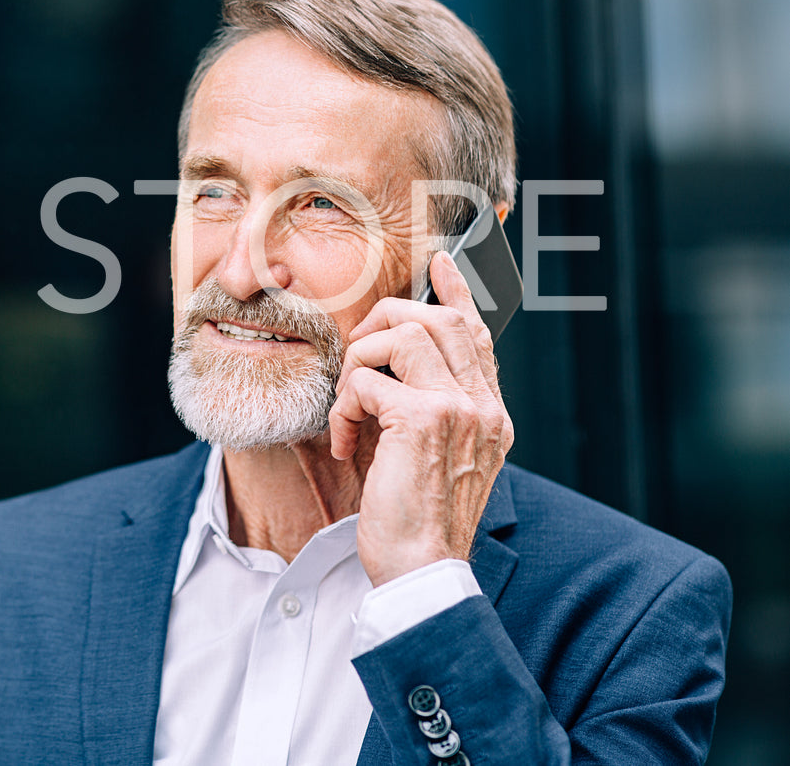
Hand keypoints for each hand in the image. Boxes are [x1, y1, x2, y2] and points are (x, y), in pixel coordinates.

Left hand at [329, 251, 513, 586]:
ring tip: (348, 407)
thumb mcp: (431, 457)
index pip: (478, 334)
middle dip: (385, 320)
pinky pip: (366, 381)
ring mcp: (459, 409)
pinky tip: (345, 442)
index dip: (456, 294)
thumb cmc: (418, 521)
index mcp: (490, 414)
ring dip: (358, 363)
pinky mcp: (424, 420)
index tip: (441, 263)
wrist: (423, 571)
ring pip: (401, 336)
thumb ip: (425, 409)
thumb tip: (387, 368)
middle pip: (437, 320)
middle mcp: (484, 406)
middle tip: (355, 351)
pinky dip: (343, 406)